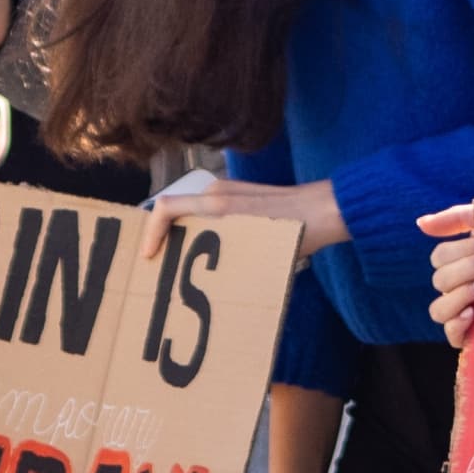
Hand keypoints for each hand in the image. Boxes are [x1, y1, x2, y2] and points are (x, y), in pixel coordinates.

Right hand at [140, 175, 346, 260]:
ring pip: (192, 215)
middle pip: (175, 212)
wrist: (324, 211)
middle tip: (159, 269)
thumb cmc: (294, 230)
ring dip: (183, 237)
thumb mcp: (255, 248)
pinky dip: (201, 233)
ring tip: (182, 268)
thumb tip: (199, 279)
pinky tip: (212, 257)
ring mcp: (229, 193)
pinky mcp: (240, 198)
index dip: (150, 232)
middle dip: (163, 238)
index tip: (149, 258)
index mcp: (217, 203)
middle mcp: (217, 193)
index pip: (166, 207)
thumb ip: (223, 256)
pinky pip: (209, 214)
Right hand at [418, 203, 473, 345]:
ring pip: (438, 309)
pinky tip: (473, 312)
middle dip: (467, 268)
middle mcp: (456, 290)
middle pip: (440, 280)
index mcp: (458, 264)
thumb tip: (421, 223)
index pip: (440, 257)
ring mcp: (462, 314)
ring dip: (461, 293)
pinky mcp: (473, 336)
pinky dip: (457, 323)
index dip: (462, 250)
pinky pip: (451, 334)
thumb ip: (457, 219)